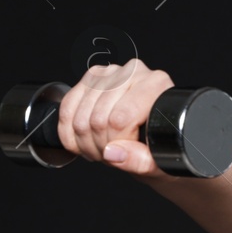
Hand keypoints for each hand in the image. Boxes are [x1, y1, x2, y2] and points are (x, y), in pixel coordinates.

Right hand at [56, 58, 175, 175]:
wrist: (158, 132)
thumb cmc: (164, 143)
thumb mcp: (162, 158)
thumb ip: (140, 159)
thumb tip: (112, 153)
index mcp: (155, 85)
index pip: (120, 119)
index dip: (117, 144)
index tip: (126, 152)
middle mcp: (132, 73)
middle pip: (97, 119)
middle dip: (101, 147)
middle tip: (113, 154)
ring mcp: (108, 73)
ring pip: (79, 118)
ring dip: (86, 143)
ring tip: (103, 148)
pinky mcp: (90, 79)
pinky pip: (66, 109)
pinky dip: (69, 134)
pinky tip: (84, 141)